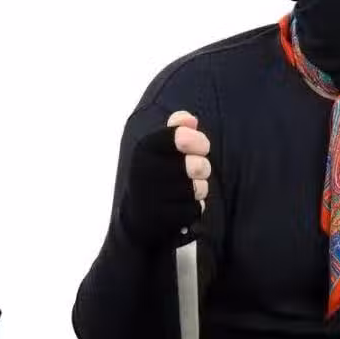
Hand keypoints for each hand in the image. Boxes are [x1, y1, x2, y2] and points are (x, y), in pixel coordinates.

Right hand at [122, 110, 211, 247]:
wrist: (137, 217)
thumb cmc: (154, 174)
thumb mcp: (159, 148)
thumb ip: (176, 129)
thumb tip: (190, 119)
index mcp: (144, 149)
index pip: (182, 136)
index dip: (198, 140)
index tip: (200, 147)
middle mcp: (145, 171)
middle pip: (198, 166)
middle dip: (202, 167)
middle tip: (195, 169)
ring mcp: (153, 197)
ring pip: (199, 188)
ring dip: (198, 188)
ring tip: (186, 188)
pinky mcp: (163, 219)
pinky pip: (196, 208)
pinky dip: (194, 206)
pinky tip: (180, 204)